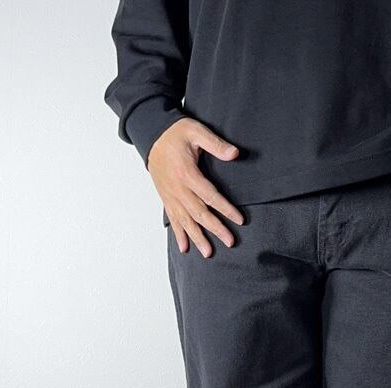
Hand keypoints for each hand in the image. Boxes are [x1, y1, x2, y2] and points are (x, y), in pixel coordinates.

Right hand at [147, 118, 243, 256]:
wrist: (151, 135)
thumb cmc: (175, 133)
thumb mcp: (196, 131)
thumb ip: (215, 144)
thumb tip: (234, 153)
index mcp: (187, 174)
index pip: (210, 196)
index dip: (226, 209)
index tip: (239, 220)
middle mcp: (178, 189)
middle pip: (199, 213)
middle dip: (216, 229)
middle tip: (230, 242)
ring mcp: (171, 196)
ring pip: (186, 221)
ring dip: (197, 238)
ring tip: (208, 253)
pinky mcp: (166, 198)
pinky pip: (173, 219)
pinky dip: (179, 234)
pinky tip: (185, 248)